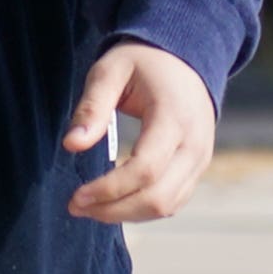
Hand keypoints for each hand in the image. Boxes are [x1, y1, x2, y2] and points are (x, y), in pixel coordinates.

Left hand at [64, 39, 216, 222]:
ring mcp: (201, 159)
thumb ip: (92, 107)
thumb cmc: (143, 63)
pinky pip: (173, 200)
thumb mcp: (110, 71)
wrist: (186, 59)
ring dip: (126, 214)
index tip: (76, 197)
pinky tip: (113, 202)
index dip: (109, 189)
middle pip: (158, 196)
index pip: (145, 169)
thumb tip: (71, 145)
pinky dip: (142, 209)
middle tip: (75, 207)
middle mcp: (195, 144)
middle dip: (114, 209)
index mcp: (175, 118)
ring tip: (89, 208)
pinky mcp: (197, 168)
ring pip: (167, 205)